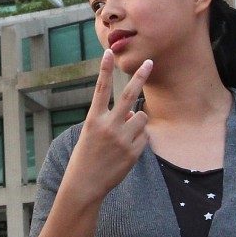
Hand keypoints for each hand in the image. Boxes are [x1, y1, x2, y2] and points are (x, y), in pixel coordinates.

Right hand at [62, 49, 150, 202]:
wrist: (85, 184)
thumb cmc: (86, 156)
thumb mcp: (92, 134)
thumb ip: (113, 120)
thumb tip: (136, 111)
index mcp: (93, 119)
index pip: (100, 89)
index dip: (104, 70)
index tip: (107, 52)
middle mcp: (108, 126)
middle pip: (128, 95)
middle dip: (140, 77)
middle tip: (150, 62)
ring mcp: (121, 139)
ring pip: (141, 117)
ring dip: (137, 122)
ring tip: (124, 137)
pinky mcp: (133, 152)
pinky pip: (145, 136)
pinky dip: (139, 139)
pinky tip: (126, 150)